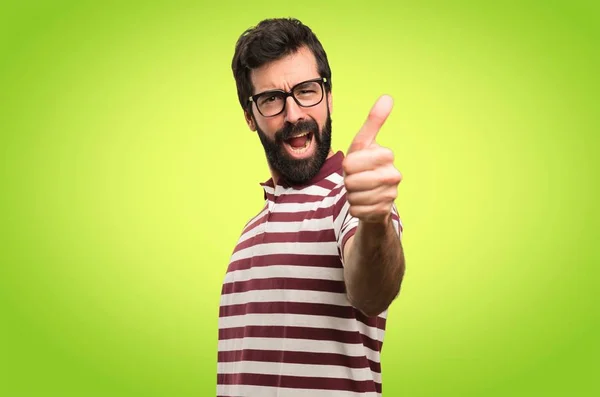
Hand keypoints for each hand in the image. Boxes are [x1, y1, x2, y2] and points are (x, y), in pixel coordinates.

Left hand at [343, 95, 402, 223]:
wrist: (373, 195)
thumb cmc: (364, 165)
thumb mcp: (363, 143)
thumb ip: (374, 121)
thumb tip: (387, 97)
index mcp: (387, 155)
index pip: (350, 163)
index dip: (347, 165)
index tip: (355, 164)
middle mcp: (394, 175)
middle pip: (351, 181)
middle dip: (347, 182)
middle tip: (355, 179)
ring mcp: (391, 196)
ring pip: (353, 197)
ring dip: (351, 195)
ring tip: (360, 190)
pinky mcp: (384, 212)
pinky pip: (356, 211)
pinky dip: (355, 208)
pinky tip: (363, 203)